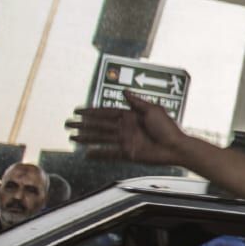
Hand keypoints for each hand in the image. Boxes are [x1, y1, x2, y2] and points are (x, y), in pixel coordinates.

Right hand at [68, 92, 188, 164]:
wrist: (176, 147)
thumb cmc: (168, 127)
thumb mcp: (153, 110)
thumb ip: (137, 102)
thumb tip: (125, 91)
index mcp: (130, 116)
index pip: (106, 113)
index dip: (91, 112)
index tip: (77, 111)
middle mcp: (125, 128)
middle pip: (99, 126)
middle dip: (83, 125)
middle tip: (67, 124)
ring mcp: (125, 141)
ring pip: (100, 139)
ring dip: (86, 138)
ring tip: (72, 138)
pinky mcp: (128, 153)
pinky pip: (109, 153)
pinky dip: (98, 154)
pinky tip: (86, 154)